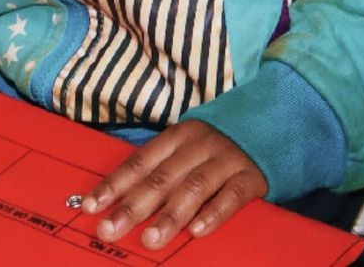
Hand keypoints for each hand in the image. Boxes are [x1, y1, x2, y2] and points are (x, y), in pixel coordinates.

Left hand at [83, 120, 265, 247]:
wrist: (272, 124)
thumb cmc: (218, 146)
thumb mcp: (188, 148)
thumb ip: (161, 169)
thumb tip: (121, 199)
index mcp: (176, 137)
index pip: (138, 162)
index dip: (113, 184)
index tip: (91, 206)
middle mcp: (197, 146)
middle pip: (160, 178)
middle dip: (132, 206)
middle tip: (110, 229)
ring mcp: (224, 160)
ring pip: (193, 188)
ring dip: (169, 215)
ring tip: (150, 238)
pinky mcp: (250, 177)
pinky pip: (231, 196)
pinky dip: (213, 214)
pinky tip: (197, 231)